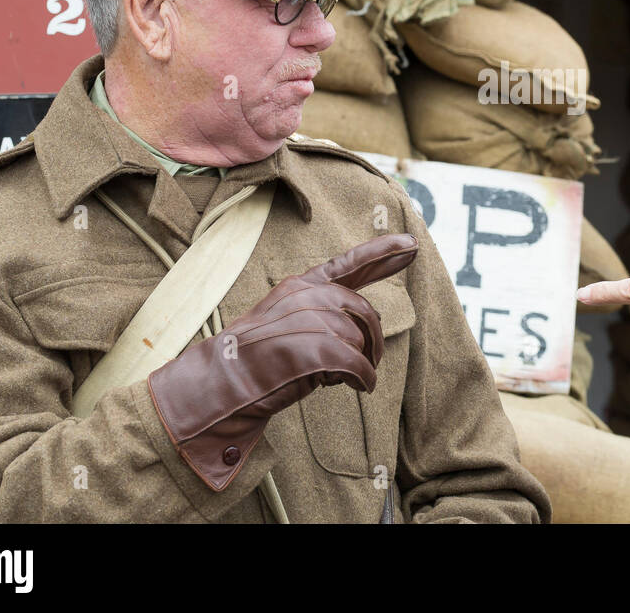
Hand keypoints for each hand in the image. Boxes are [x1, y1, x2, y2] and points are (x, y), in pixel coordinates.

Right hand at [148, 233, 418, 489]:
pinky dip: (364, 378)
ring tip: (337, 377)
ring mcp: (308, 319)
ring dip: (359, 364)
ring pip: (359, 340)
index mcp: (300, 286)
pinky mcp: (312, 348)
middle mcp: (306, 295)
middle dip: (372, 339)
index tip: (411, 243)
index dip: (382, 254)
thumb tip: (364, 330)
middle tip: (368, 364)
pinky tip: (360, 386)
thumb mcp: (286, 325)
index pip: (348, 265)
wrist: (219, 383)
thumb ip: (322, 318)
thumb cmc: (253, 361)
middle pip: (363, 311)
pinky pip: (356, 363)